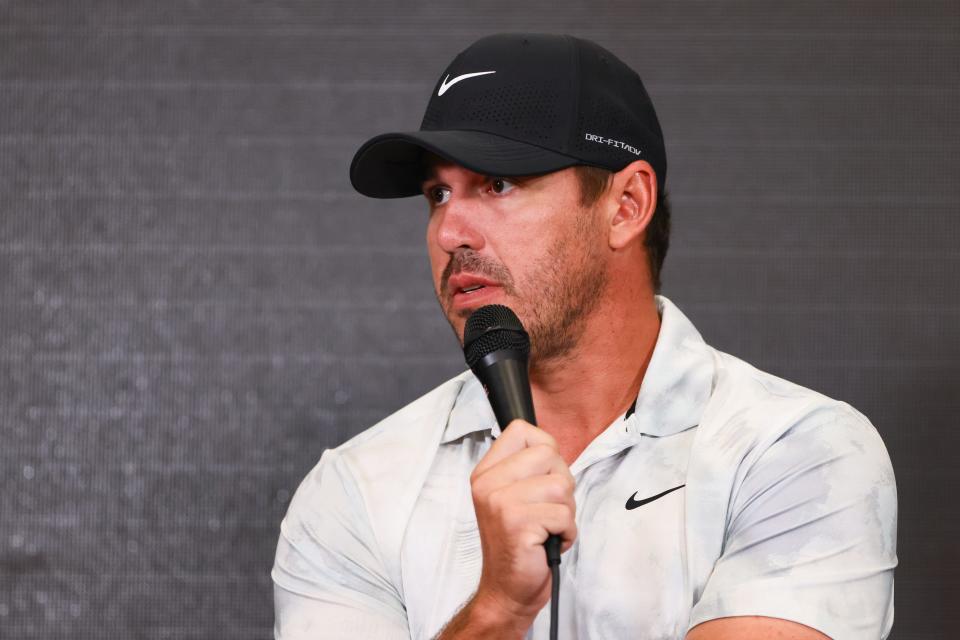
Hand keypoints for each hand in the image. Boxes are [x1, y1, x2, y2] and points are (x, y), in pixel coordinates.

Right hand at [468, 420, 576, 630]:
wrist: (507, 590)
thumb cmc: (521, 542)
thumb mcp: (515, 495)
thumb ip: (529, 467)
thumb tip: (552, 446)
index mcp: (486, 472)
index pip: (522, 430)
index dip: (545, 451)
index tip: (541, 478)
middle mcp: (488, 483)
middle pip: (549, 454)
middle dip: (561, 484)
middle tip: (545, 510)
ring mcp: (501, 503)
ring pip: (561, 485)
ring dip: (565, 511)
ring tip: (546, 527)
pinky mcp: (518, 524)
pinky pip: (565, 515)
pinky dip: (567, 533)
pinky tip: (548, 542)